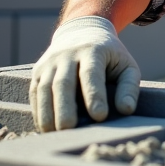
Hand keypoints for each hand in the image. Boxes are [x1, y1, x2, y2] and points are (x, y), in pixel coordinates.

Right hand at [30, 16, 140, 131]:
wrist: (83, 31)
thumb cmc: (109, 57)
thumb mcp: (126, 65)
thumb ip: (129, 87)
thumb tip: (126, 110)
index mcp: (92, 51)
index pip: (91, 74)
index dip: (94, 95)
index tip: (100, 116)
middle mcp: (67, 54)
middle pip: (62, 83)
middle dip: (65, 108)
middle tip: (70, 130)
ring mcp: (50, 62)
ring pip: (44, 88)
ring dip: (47, 113)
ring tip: (55, 134)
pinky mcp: (38, 71)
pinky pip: (35, 92)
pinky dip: (39, 111)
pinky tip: (45, 128)